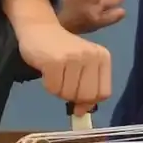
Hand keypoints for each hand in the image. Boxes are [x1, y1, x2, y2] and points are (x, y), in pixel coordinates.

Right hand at [1, 0, 115, 111]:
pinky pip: (53, 89)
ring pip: (68, 94)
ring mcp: (73, 58)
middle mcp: (92, 56)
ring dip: (58, 91)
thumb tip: (82, 113)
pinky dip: (48, 86)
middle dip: (72, 97)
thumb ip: (87, 90)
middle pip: (86, 96)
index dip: (89, 101)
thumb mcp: (82, 67)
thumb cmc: (62, 50)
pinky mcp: (55, 61)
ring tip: (55, 75)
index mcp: (103, 57)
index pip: (103, 93)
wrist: (40, 28)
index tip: (78, 98)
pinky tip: (47, 72)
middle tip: (64, 83)